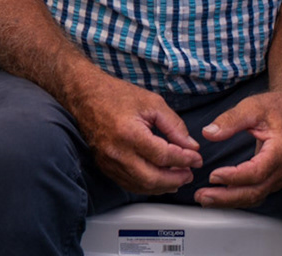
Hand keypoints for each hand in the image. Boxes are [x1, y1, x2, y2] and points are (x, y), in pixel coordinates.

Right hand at [70, 74, 203, 194]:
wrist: (85, 95)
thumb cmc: (116, 95)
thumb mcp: (152, 103)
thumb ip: (174, 126)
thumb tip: (191, 146)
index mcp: (130, 133)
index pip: (164, 156)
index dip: (185, 160)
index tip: (196, 158)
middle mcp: (117, 151)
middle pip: (153, 178)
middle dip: (176, 179)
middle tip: (189, 173)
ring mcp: (108, 161)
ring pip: (141, 185)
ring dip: (163, 185)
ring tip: (177, 178)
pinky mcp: (104, 166)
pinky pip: (129, 184)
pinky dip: (147, 186)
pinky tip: (158, 180)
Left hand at [195, 90, 281, 207]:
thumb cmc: (277, 107)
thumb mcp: (252, 107)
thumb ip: (230, 120)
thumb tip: (208, 133)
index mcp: (281, 150)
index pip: (256, 172)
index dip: (234, 177)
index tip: (213, 176)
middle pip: (255, 191)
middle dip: (227, 197)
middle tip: (203, 196)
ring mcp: (280, 176)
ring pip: (256, 196)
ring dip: (230, 201)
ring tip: (206, 199)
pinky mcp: (274, 177)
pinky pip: (257, 193)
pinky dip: (238, 197)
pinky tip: (221, 195)